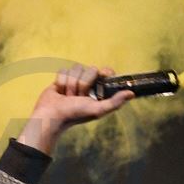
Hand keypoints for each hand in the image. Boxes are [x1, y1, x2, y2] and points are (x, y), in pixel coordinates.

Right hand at [17, 65, 133, 154]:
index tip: (103, 77)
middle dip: (83, 83)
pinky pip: (63, 70)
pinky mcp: (61, 79)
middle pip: (90, 69)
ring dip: (71, 84)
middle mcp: (88, 84)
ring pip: (76, 68)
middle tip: (78, 96)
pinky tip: (59, 92)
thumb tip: (131, 94)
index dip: (104, 73)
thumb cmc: (75, 114)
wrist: (52, 115)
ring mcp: (74, 81)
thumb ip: (115, 102)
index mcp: (99, 90)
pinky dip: (61, 82)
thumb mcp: (97, 110)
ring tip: (68, 96)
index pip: (106, 72)